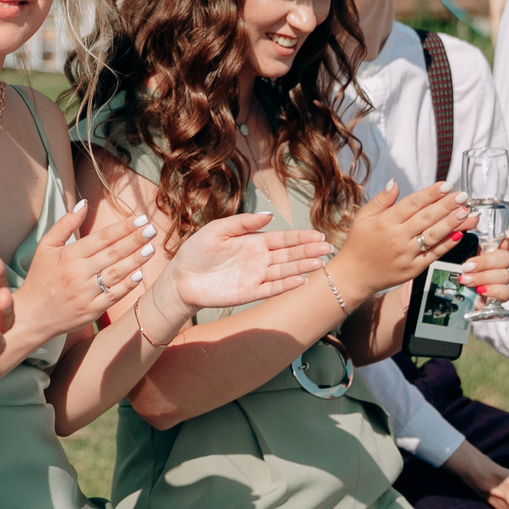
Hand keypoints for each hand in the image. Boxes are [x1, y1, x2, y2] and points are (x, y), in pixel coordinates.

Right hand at [11, 200, 157, 346]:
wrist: (30, 316)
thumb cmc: (39, 279)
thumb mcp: (46, 247)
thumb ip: (65, 224)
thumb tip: (84, 203)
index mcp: (68, 255)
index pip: (102, 238)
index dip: (123, 227)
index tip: (140, 218)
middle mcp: (78, 273)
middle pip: (112, 253)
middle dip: (135, 240)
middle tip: (152, 229)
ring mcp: (85, 293)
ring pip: (116, 273)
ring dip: (135, 260)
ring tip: (151, 248)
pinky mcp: (91, 311)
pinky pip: (113, 296)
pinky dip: (127, 286)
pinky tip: (140, 275)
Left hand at [166, 211, 333, 308]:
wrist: (180, 278)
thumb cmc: (196, 251)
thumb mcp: (218, 229)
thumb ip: (243, 222)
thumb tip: (269, 215)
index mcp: (253, 241)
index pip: (283, 238)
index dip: (301, 237)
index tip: (319, 235)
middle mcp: (258, 259)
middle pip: (289, 254)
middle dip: (308, 250)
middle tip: (328, 247)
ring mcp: (255, 276)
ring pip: (284, 271)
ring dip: (302, 267)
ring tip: (320, 263)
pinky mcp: (248, 293)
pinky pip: (271, 289)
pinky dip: (285, 285)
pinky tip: (300, 280)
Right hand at [328, 182, 473, 301]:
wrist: (354, 276)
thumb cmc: (359, 244)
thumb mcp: (363, 217)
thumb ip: (381, 200)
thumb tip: (394, 183)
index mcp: (385, 222)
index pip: (413, 203)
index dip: (431, 193)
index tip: (446, 185)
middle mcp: (397, 237)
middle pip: (426, 218)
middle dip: (447, 205)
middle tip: (463, 196)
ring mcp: (407, 254)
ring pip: (433, 236)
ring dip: (452, 223)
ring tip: (466, 212)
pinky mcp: (413, 269)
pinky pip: (433, 254)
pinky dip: (447, 245)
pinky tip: (459, 234)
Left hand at [456, 231, 508, 303]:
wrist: (450, 292)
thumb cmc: (454, 266)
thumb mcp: (455, 249)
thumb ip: (461, 235)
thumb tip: (467, 224)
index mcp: (491, 249)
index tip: (507, 235)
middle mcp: (499, 263)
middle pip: (506, 258)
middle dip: (486, 262)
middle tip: (466, 267)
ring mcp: (501, 279)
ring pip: (505, 275)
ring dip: (484, 277)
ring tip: (465, 280)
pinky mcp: (499, 295)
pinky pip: (506, 292)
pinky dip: (493, 291)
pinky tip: (479, 291)